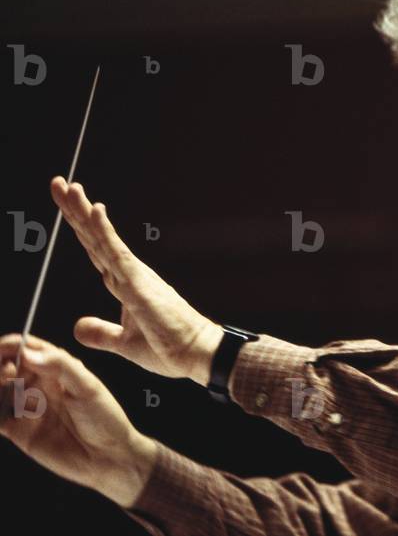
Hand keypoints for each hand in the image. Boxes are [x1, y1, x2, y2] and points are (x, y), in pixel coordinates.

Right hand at [0, 333, 157, 507]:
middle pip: (8, 367)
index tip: (3, 347)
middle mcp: (39, 385)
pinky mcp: (17, 431)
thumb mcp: (87, 387)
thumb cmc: (104, 418)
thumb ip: (60, 367)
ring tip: (5, 388)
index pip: (29, 349)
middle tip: (8, 373)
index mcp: (58, 369)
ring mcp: (26, 407)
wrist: (107, 458)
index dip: (13, 346)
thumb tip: (28, 353)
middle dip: (1, 366)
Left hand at [51, 176, 221, 383]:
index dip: (80, 227)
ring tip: (69, 187)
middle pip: (95, 237)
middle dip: (75, 210)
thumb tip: (78, 326)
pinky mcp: (139, 284)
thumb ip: (101, 333)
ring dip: (84, 212)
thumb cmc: (168, 348)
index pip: (96, 249)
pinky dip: (104, 231)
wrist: (197, 354)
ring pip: (102, 239)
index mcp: (125, 284)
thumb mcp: (124, 343)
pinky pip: (117, 253)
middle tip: (59, 183)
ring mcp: (134, 276)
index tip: (66, 203)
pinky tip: (94, 211)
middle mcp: (129, 273)